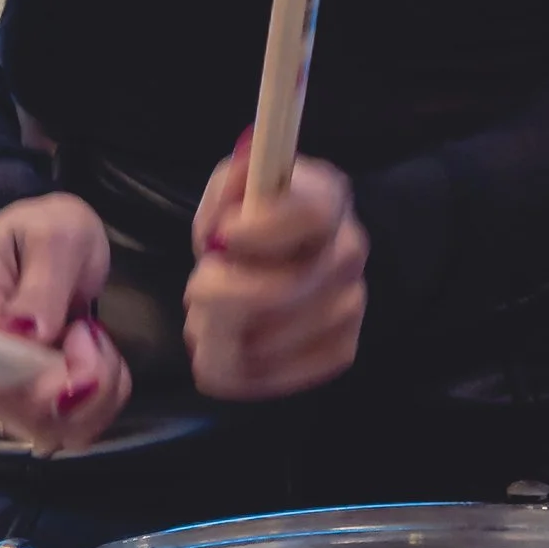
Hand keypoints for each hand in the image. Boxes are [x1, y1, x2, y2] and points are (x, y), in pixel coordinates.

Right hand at [0, 195, 130, 454]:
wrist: (42, 247)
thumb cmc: (39, 233)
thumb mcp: (52, 233)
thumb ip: (43, 282)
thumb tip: (27, 334)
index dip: (26, 388)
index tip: (71, 345)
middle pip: (19, 418)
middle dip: (79, 383)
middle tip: (87, 328)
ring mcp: (2, 399)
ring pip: (54, 432)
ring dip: (98, 392)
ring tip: (92, 337)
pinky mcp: (33, 412)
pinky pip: (75, 432)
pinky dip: (104, 401)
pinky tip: (98, 360)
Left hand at [184, 139, 367, 400]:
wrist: (287, 264)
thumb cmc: (250, 222)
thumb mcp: (233, 192)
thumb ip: (232, 186)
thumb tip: (247, 169)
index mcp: (327, 199)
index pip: (309, 215)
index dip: (259, 231)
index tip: (219, 239)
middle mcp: (349, 253)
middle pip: (279, 293)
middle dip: (218, 295)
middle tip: (198, 286)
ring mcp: (351, 307)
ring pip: (263, 344)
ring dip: (218, 332)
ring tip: (214, 313)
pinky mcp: (341, 352)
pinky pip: (267, 378)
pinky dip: (234, 365)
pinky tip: (233, 341)